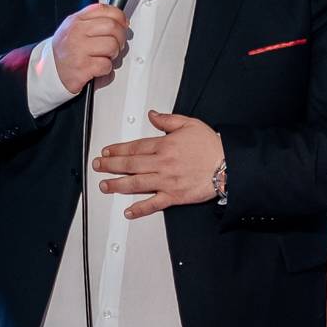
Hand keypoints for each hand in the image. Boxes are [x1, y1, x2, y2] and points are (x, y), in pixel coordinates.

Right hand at [47, 3, 130, 91]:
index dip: (120, 17)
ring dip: (113, 54)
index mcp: (76, 21)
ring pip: (112, 46)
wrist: (50, 71)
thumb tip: (121, 20)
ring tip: (104, 57)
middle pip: (113, 27)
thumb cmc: (66, 51)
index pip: (104, 10)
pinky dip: (106, 69)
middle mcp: (76, 33)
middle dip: (120, 37)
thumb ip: (94, 20)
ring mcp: (78, 50)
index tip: (122, 24)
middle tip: (115, 44)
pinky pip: (106, 65)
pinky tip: (97, 68)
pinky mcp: (82, 68)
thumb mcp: (74, 28)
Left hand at [95, 112, 225, 219]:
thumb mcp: (190, 124)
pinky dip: (139, 209)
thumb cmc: (211, 146)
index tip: (106, 152)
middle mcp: (162, 163)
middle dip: (110, 165)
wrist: (228, 165)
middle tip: (97, 166)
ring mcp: (167, 181)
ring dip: (117, 185)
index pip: (135, 147)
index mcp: (164, 145)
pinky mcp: (174, 196)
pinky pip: (153, 204)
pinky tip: (128, 211)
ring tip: (104, 185)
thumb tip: (152, 115)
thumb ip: (168, 120)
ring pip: (136, 183)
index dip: (118, 150)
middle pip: (130, 164)